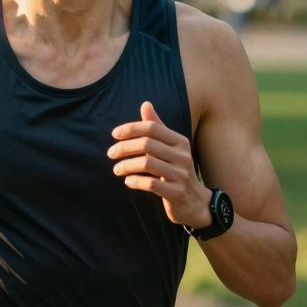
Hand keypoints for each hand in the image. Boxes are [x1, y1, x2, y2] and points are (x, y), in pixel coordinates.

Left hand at [109, 101, 211, 228]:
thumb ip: (157, 127)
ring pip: (147, 163)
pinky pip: (150, 184)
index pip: (152, 127)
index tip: (115, 134)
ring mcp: (180, 174)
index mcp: (180, 141)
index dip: (131, 128)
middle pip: (147, 144)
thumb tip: (145, 104)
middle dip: (124, 147)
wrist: (195, 202)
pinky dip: (135, 181)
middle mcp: (182, 155)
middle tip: (111, 153)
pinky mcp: (176, 192)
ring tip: (116, 169)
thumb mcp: (170, 147)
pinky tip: (128, 181)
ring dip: (126, 165)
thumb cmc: (177, 170)